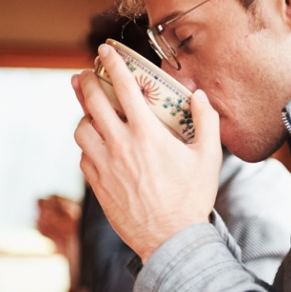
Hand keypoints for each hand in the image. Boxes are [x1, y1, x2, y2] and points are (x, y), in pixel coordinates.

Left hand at [73, 44, 222, 261]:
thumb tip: (199, 95)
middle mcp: (120, 146)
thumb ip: (207, 121)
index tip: (105, 51)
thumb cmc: (192, 199)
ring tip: (92, 114)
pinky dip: (88, 146)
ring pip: (81, 130)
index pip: (123, 87)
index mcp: (147, 134)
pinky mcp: (97, 185)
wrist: (170, 240)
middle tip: (85, 76)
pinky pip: (84, 156)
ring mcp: (105, 166)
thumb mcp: (209, 158)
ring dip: (85, 117)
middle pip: (92, 103)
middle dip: (85, 83)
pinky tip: (98, 146)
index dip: (112, 64)